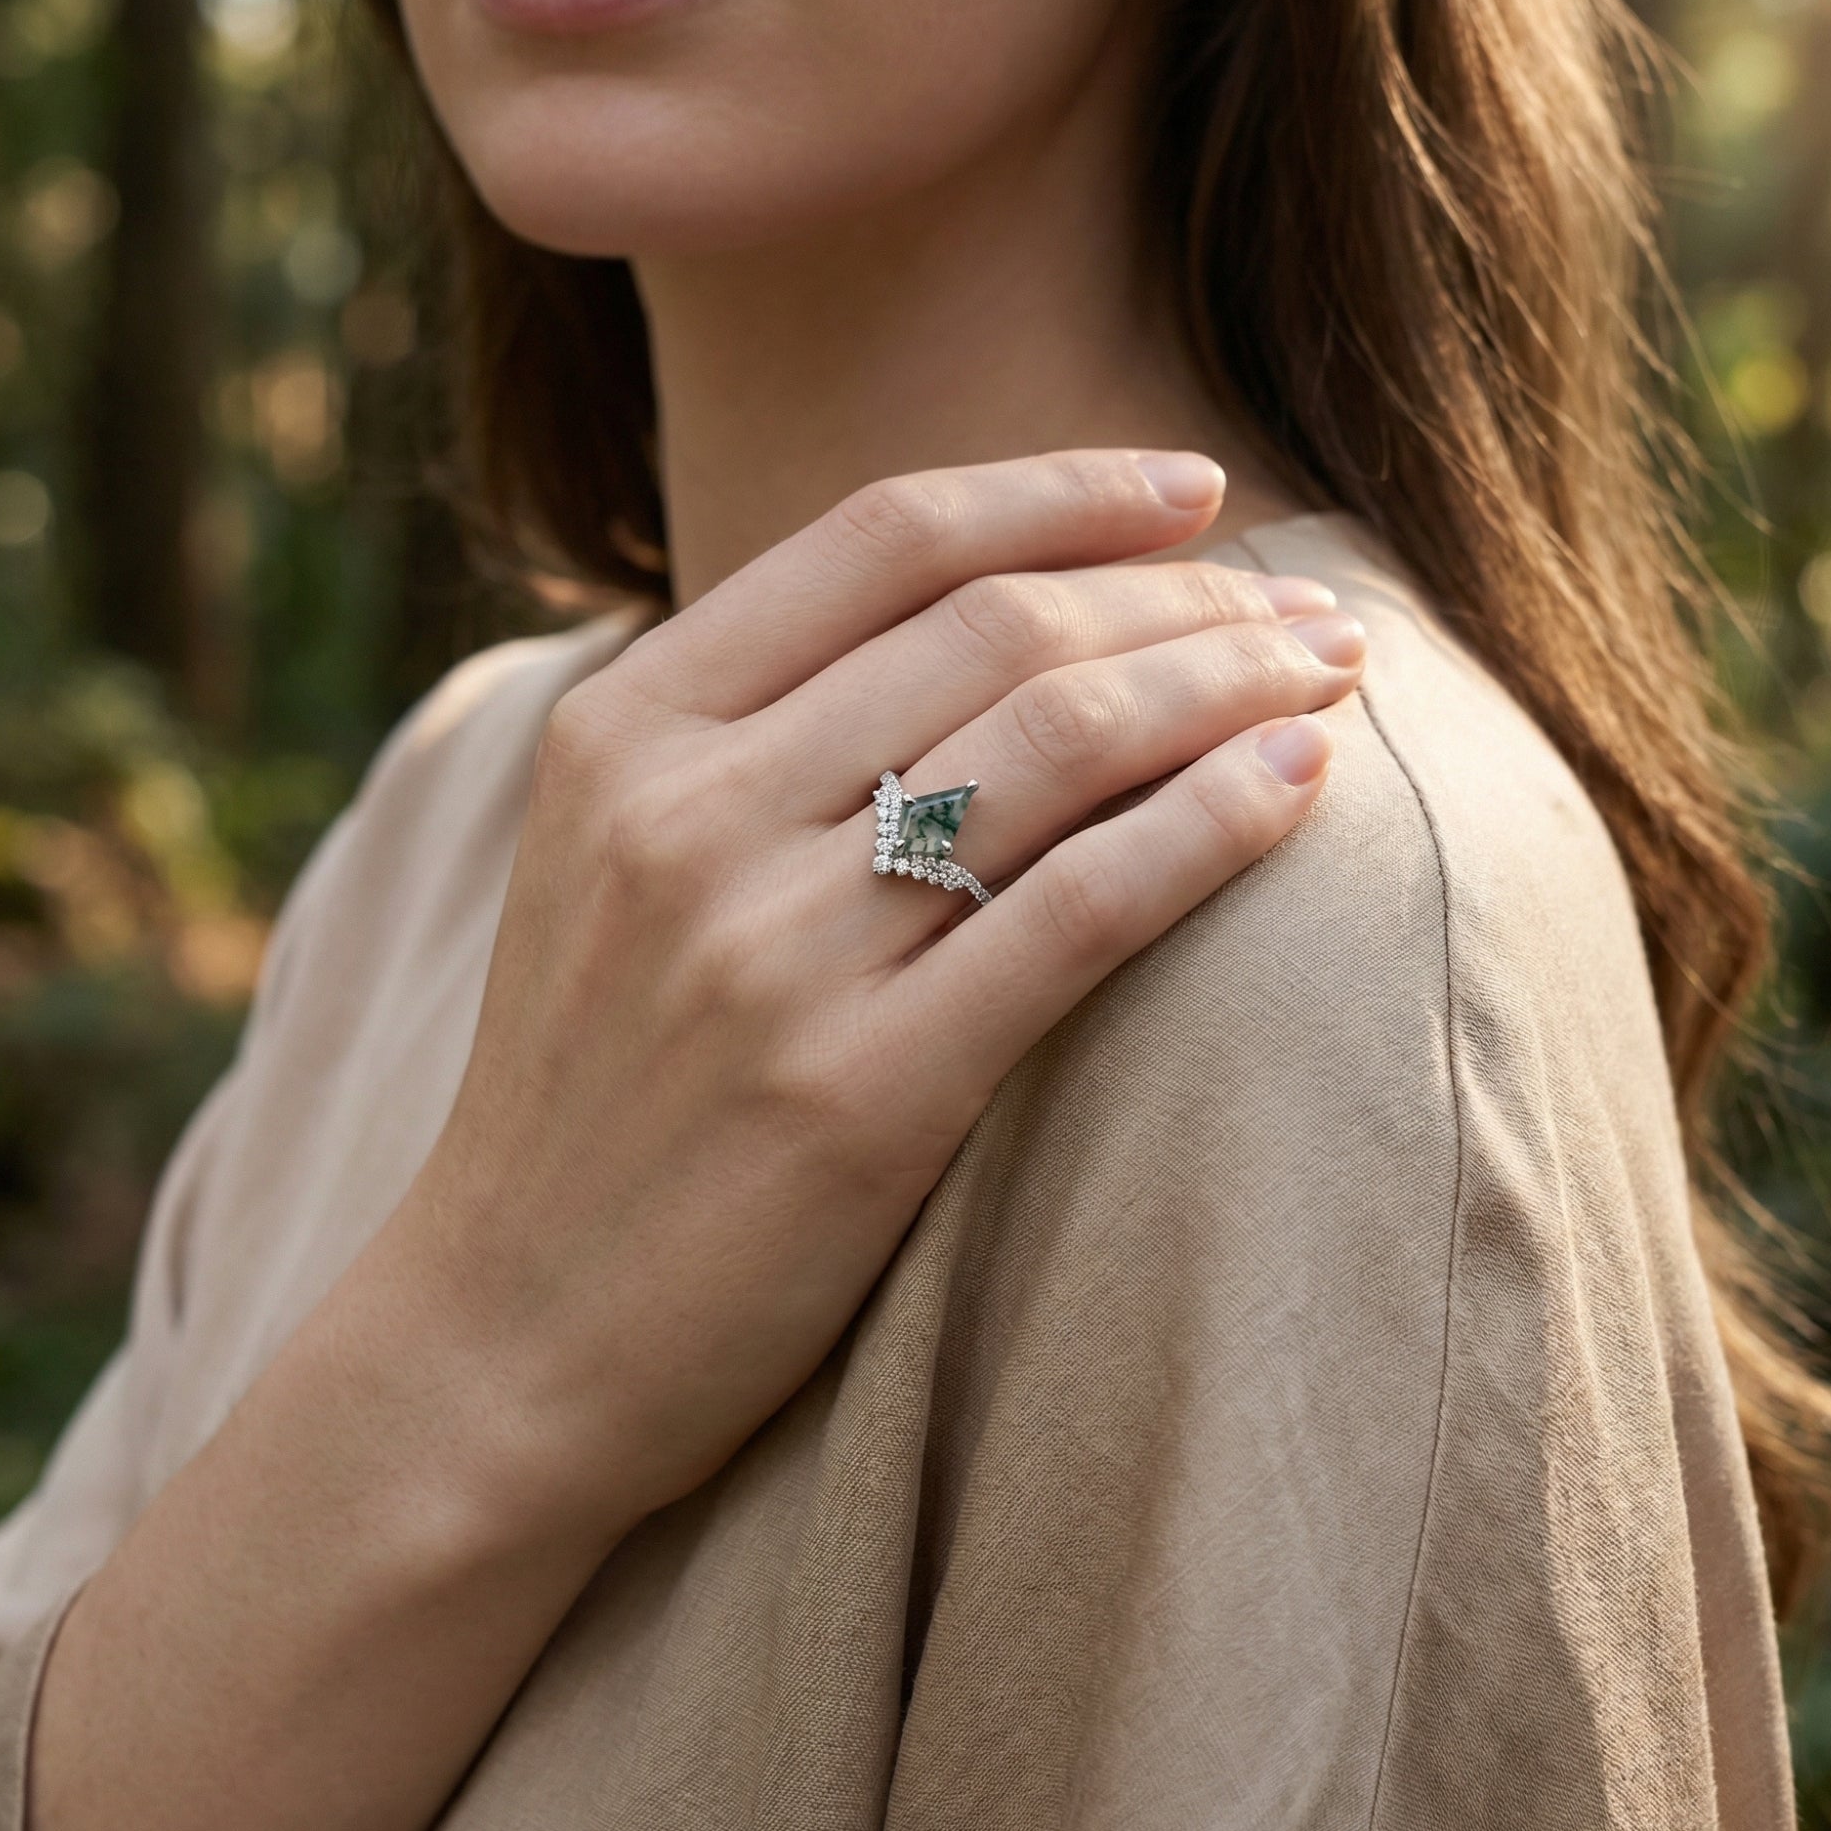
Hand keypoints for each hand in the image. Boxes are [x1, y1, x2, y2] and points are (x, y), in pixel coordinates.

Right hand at [397, 449, 1365, 1540]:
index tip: (1192, 491)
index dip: (1063, 492)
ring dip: (1226, 689)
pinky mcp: (860, 1093)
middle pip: (998, 631)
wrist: (501, 1338)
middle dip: (1186, 599)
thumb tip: (980, 625)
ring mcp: (771, 952)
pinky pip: (1081, 908)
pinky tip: (1300, 787)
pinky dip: (1209, 826)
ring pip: (1058, 745)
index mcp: (626, 731)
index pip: (884, 540)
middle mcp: (690, 813)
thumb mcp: (611, 864)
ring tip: (1329, 680)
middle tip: (1309, 609)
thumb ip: (752, 734)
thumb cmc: (587, 1091)